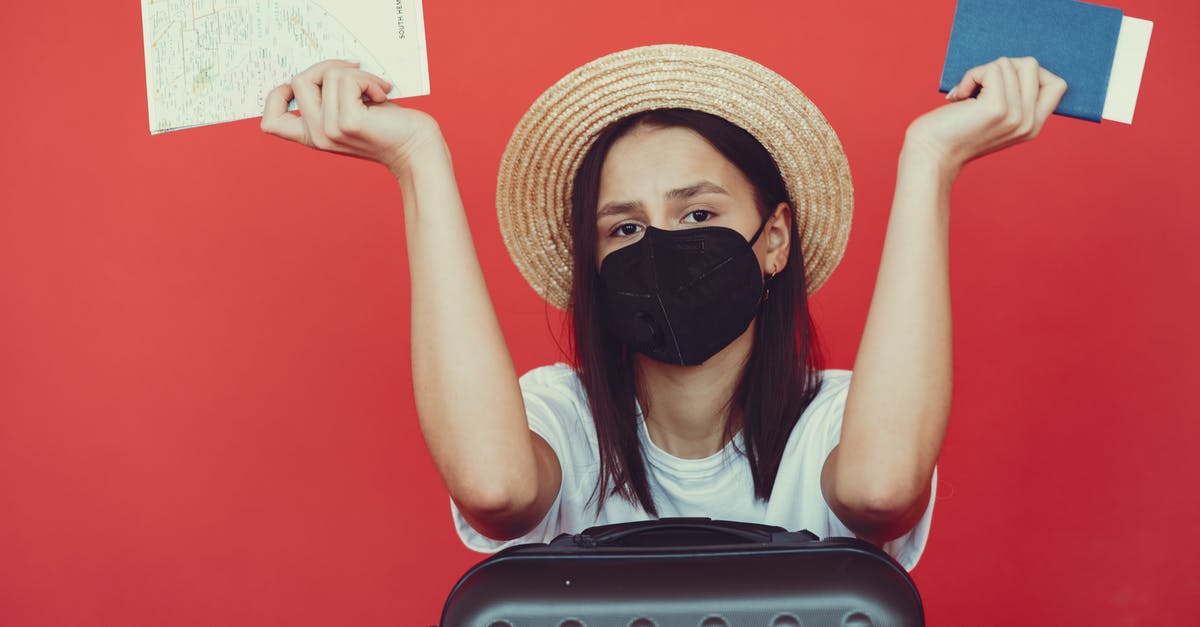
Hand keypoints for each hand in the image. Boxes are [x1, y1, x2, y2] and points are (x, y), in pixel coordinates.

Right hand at [260, 60, 442, 177]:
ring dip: (356, 74)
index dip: (277, 95)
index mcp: (313, 137)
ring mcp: (330, 131)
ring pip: (326, 76)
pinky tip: (382, 94)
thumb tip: (322, 67)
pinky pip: (347, 80)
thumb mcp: (351, 111)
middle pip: (298, 81)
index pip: (271, 122)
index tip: (308, 84)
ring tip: (375, 89)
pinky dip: (368, 79)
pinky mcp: (348, 122)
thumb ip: (329, 98)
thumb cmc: (389, 127)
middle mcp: (317, 137)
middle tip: (356, 74)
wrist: (417, 149)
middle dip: (327, 67)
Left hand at [904, 57, 1067, 176]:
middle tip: (979, 86)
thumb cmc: (955, 131)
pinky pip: (991, 69)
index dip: (1029, 74)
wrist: (931, 155)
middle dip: (1000, 67)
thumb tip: (1019, 62)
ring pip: (1009, 64)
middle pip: (1032, 66)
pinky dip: (970, 75)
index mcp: (1033, 126)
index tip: (1001, 83)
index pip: (1056, 84)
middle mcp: (1030, 122)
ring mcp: (1016, 116)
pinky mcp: (997, 108)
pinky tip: (959, 96)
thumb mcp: (994, 116)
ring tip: (966, 94)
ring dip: (981, 72)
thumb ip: (1013, 97)